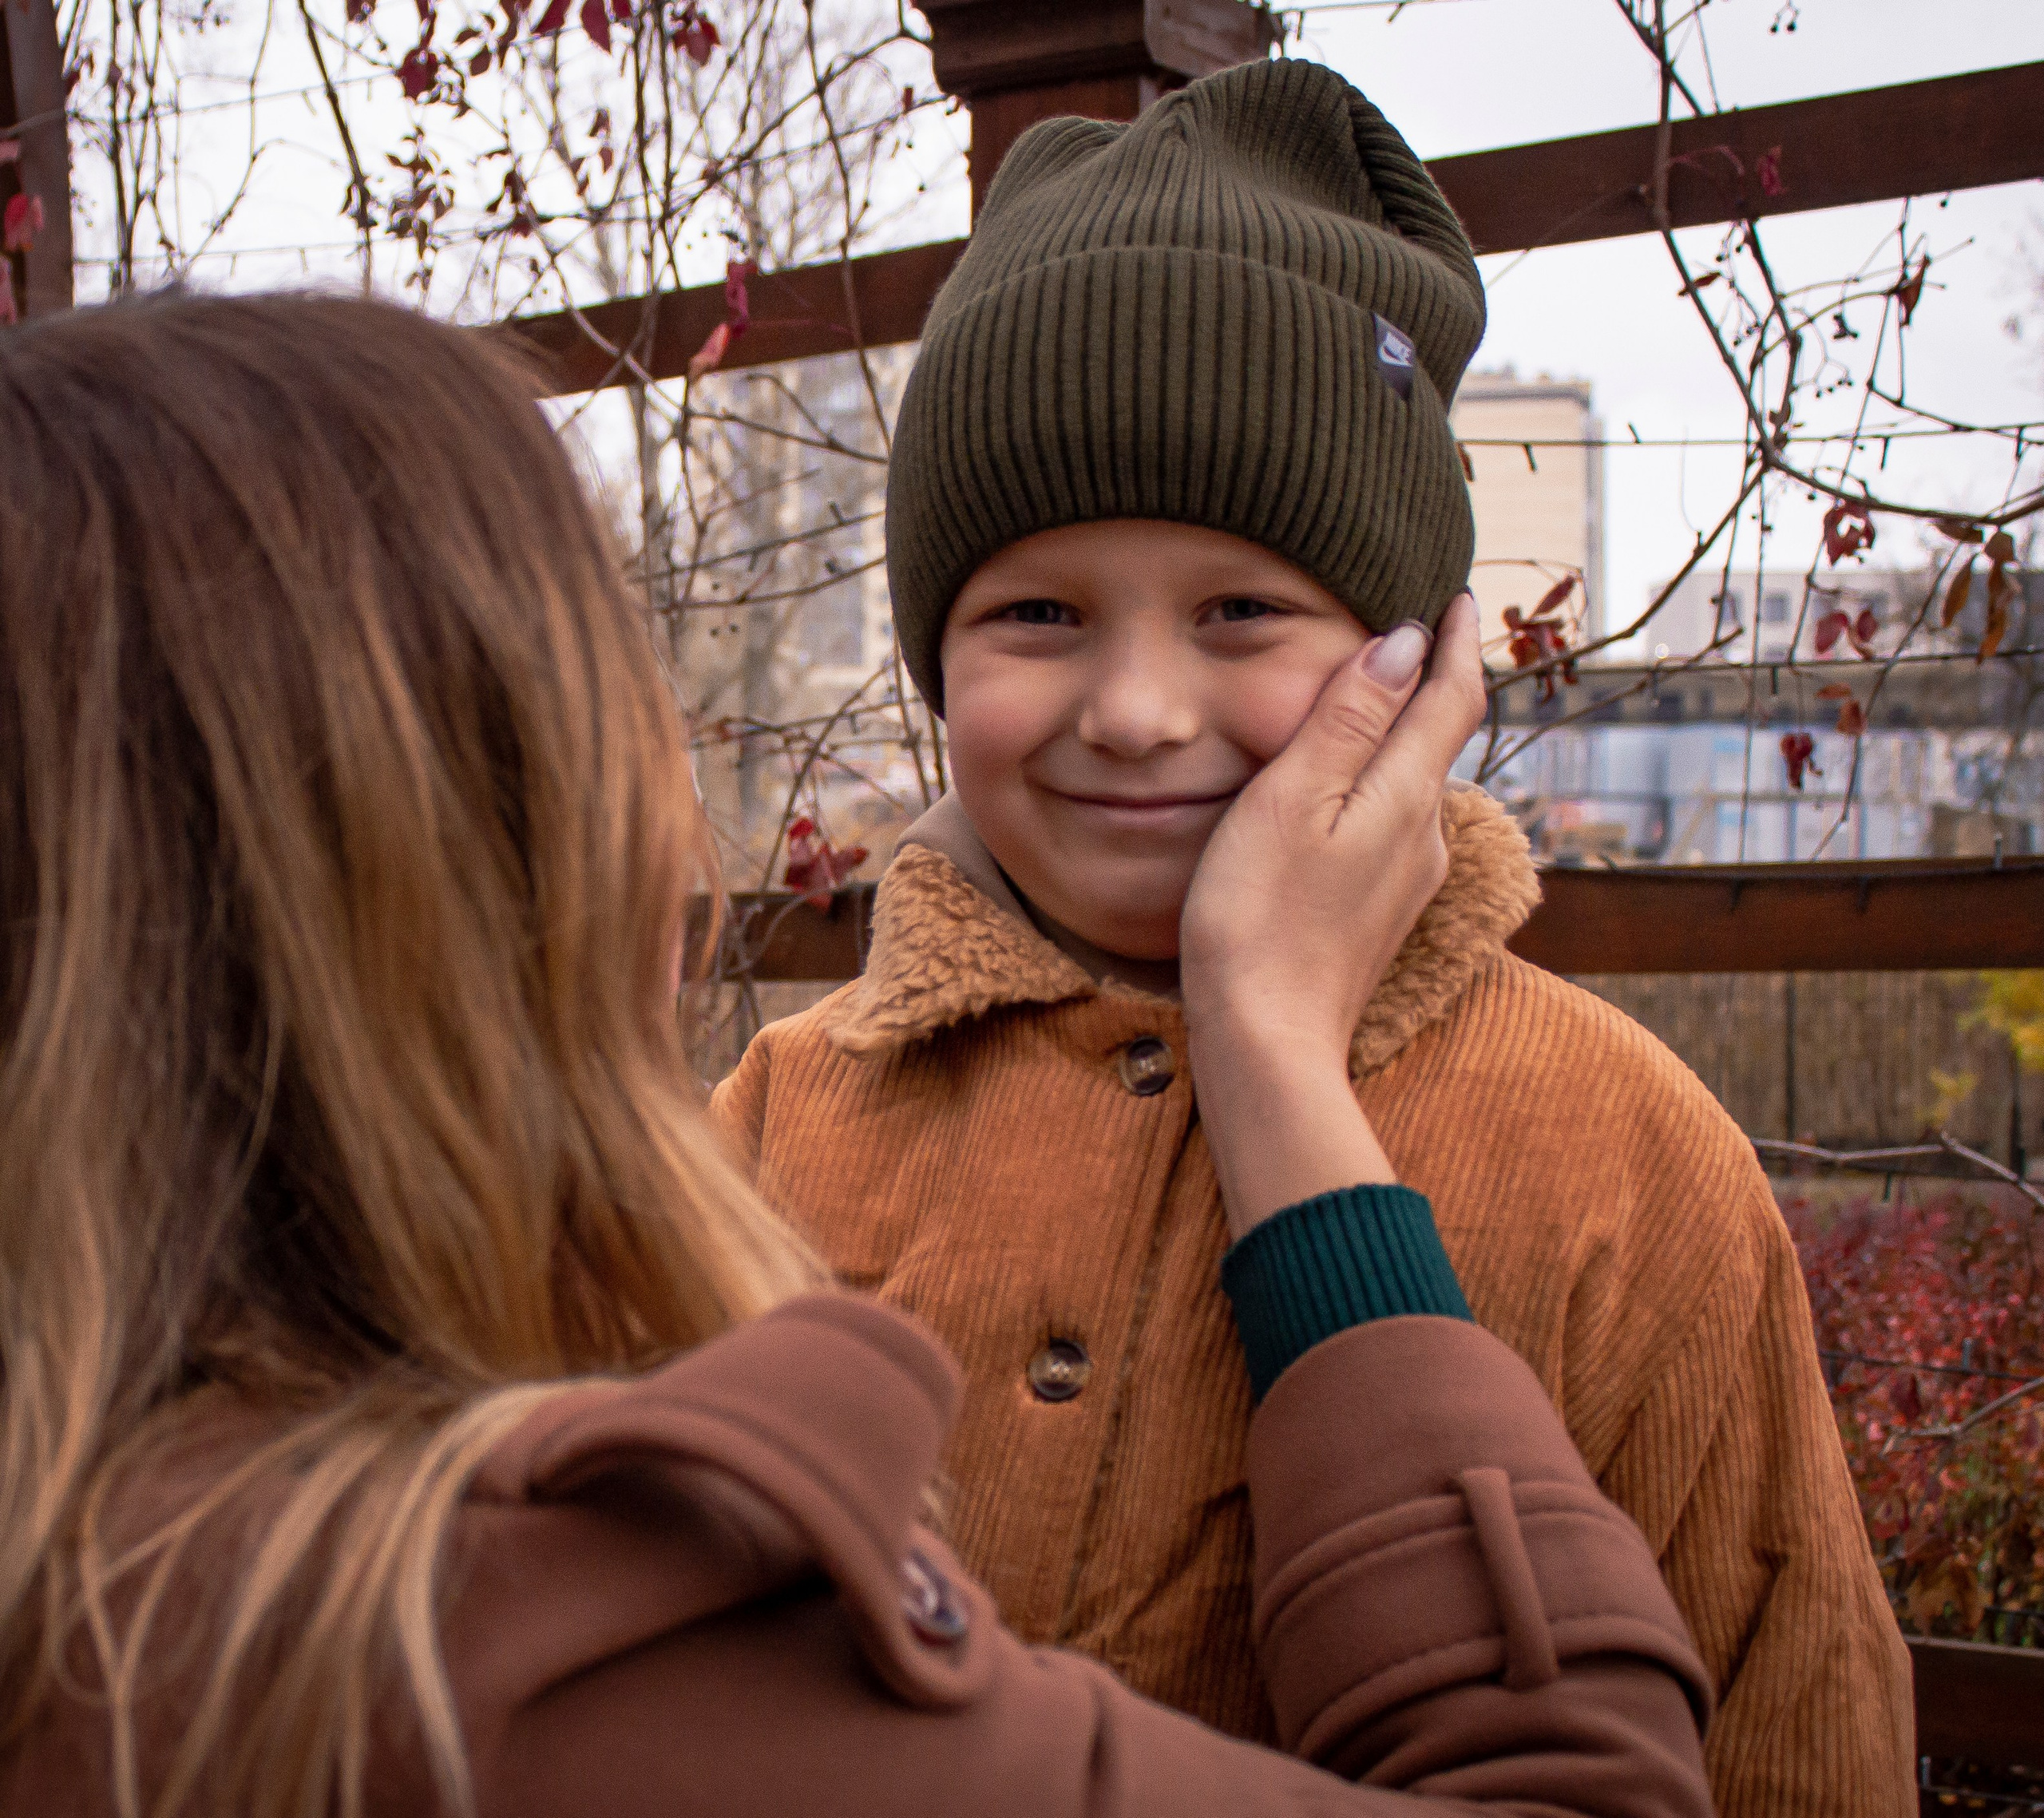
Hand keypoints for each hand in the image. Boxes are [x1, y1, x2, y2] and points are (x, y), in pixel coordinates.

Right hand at [1179, 594, 1485, 1233]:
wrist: (1267, 1042)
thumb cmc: (1260, 918)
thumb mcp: (1292, 800)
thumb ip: (1348, 720)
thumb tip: (1405, 642)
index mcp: (1407, 797)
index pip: (1452, 698)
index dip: (1457, 641)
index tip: (1457, 595)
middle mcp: (1424, 836)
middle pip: (1440, 739)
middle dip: (1433, 681)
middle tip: (1418, 628)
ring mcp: (1404, 880)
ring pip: (1415, 784)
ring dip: (1404, 734)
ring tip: (1380, 696)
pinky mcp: (1378, 913)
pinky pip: (1392, 824)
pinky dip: (1380, 783)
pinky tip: (1347, 790)